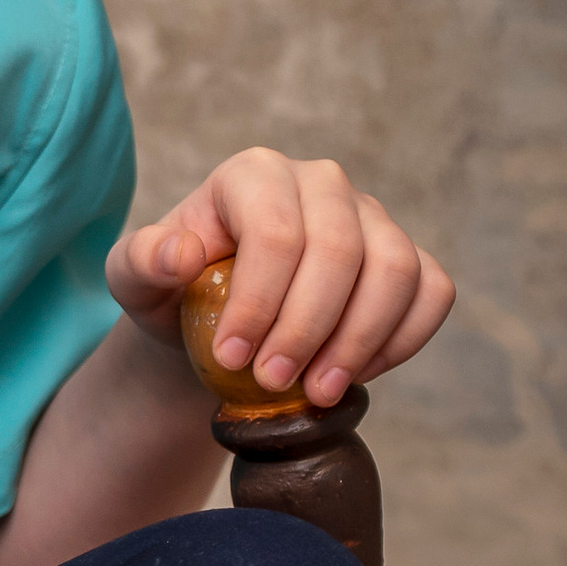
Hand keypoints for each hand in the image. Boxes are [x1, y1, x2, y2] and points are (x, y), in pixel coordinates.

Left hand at [109, 149, 453, 408]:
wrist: (215, 320)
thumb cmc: (175, 293)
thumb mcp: (134, 279)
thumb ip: (141, 261)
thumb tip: (179, 253)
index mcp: (254, 174)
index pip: (275, 231)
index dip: (260, 301)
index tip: (233, 358)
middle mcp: (322, 184)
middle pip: (340, 249)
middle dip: (307, 327)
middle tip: (273, 382)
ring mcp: (371, 218)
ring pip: (395, 270)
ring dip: (360, 340)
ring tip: (316, 391)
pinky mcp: (406, 256)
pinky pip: (432, 291)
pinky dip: (403, 339)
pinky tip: (355, 375)